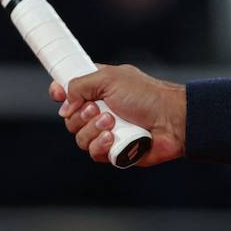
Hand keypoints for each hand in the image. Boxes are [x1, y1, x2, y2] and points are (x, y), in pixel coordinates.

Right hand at [51, 64, 184, 166]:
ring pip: (79, 136)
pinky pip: (92, 152)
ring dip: (92, 129)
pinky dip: (100, 145)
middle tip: (98, 108)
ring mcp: (106, 131)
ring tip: (112, 122)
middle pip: (69, 117)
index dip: (60, 92)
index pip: (69, 90)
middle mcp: (100, 109)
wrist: (172, 121)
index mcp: (99, 87)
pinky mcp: (113, 150)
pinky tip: (112, 138)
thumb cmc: (147, 96)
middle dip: (80, 114)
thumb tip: (64, 103)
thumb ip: (80, 85)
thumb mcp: (109, 78)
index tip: (58, 94)